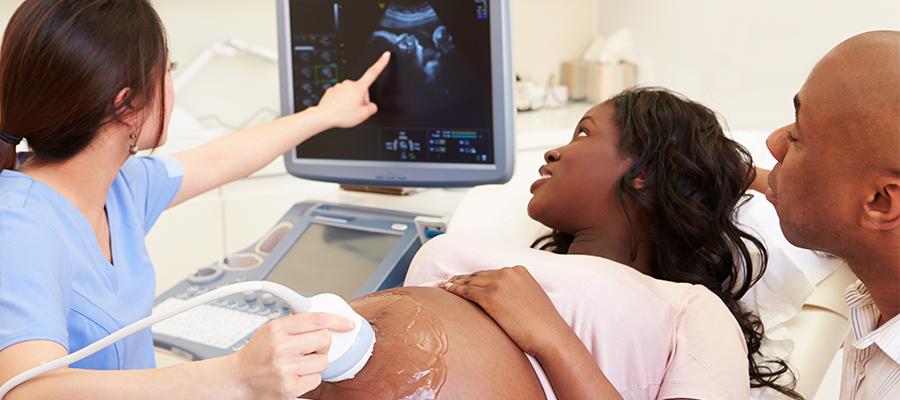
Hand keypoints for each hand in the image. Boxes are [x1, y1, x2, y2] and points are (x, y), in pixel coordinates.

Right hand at [232, 312, 354, 398]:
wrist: (237, 378)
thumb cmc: (256, 354)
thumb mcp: (270, 329)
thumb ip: (295, 323)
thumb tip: (324, 320)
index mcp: (277, 329)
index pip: (316, 319)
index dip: (337, 320)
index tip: (347, 324)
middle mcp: (281, 348)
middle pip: (324, 339)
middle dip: (322, 343)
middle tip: (311, 348)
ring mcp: (285, 369)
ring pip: (323, 361)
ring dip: (316, 363)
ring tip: (299, 363)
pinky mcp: (290, 388)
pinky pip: (317, 379)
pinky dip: (310, 378)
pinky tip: (296, 375)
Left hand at [316, 51, 390, 128]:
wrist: (324, 116)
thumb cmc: (342, 115)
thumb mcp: (364, 115)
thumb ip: (373, 108)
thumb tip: (371, 106)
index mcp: (359, 88)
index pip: (373, 72)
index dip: (381, 63)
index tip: (386, 55)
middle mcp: (349, 84)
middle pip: (361, 90)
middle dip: (361, 99)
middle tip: (355, 109)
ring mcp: (339, 86)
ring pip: (351, 94)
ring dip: (351, 101)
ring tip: (346, 111)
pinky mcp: (332, 90)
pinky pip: (341, 96)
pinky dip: (342, 102)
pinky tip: (340, 109)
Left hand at [441, 266, 570, 356]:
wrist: (550, 335)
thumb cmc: (543, 324)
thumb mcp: (531, 298)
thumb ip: (517, 292)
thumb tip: (504, 298)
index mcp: (519, 271)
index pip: (491, 272)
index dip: (476, 276)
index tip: (464, 277)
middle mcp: (508, 273)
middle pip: (478, 275)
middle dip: (462, 277)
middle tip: (448, 279)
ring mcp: (499, 284)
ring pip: (470, 281)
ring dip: (454, 282)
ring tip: (443, 284)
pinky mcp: (490, 297)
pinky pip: (467, 292)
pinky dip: (454, 290)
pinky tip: (445, 290)